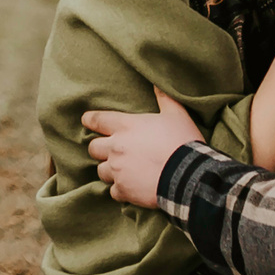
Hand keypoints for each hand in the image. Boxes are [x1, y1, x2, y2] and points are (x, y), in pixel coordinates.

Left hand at [82, 98, 201, 207]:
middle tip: (112, 151)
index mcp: (126, 126)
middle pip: (93, 148)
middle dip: (100, 149)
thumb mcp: (176, 115)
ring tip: (124, 172)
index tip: (86, 121)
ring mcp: (118, 170)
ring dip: (110, 171)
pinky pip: (114, 192)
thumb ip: (164, 98)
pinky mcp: (123, 190)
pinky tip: (132, 189)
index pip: (97, 120)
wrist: (188, 176)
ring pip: (101, 171)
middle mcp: (116, 147)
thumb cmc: (182, 141)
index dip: (90, 120)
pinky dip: (121, 191)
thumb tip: (158, 82)